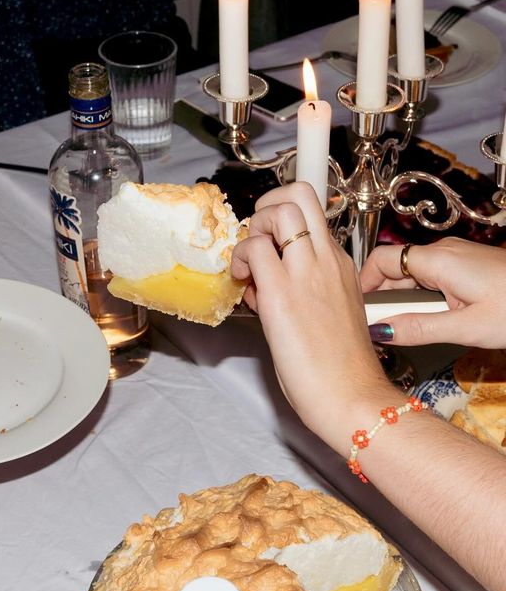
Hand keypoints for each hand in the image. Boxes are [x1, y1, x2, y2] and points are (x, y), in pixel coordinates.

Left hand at [231, 183, 389, 452]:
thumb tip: (260, 280)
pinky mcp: (282, 293)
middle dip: (267, 204)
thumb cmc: (340, 368)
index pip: (317, 210)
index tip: (270, 233)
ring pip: (279, 211)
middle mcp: (326, 260)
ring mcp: (306, 273)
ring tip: (249, 262)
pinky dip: (240, 259)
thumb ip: (297, 288)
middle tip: (257, 237)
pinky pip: (253, 250)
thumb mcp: (328, 314)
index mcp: (339, 264)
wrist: (350, 396)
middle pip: (300, 193)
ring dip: (254, 228)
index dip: (286, 210)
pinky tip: (244, 285)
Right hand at [360, 238, 505, 346]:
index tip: (357, 309)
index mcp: (438, 261)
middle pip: (395, 269)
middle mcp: (444, 252)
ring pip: (413, 275)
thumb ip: (418, 329)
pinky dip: (422, 297)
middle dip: (384, 297)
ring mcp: (457, 257)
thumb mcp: (465, 327)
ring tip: (410, 328)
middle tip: (382, 328)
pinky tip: (433, 319)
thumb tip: (379, 333)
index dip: (363, 283)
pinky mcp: (467, 267)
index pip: (380, 260)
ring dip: (405, 299)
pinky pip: (431, 277)